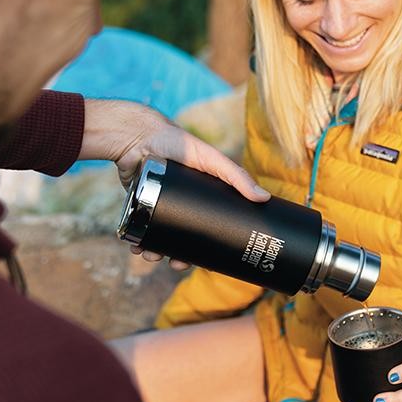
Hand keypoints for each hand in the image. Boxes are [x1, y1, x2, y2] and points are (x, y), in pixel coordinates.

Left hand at [79, 99, 270, 264]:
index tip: (206, 262)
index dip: (207, 246)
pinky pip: (139, 229)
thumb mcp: (212, 160)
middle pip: (181, 238)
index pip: (208, 227)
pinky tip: (137, 248)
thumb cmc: (178, 143)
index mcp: (200, 198)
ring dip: (156, 252)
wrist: (138, 136)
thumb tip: (264, 198)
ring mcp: (158, 205)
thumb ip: (237, 177)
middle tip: (175, 264)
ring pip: (159, 237)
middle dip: (178, 255)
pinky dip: (138, 241)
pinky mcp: (138, 204)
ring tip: (151, 256)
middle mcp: (180, 204)